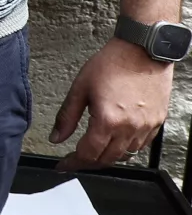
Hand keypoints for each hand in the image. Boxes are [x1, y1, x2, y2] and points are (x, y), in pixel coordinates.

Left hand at [53, 37, 176, 171]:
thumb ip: (67, 117)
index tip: (63, 165)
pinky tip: (116, 141)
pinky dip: (127, 148)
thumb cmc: (112, 64)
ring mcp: (147, 126)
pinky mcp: (158, 121)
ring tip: (95, 150)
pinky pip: (142, 145)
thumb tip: (56, 138)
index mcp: (108, 120)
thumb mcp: (80, 89)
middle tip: (76, 158)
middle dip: (89, 162)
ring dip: (108, 157)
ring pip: (126, 155)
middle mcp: (130, 128)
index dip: (72, 163)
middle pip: (107, 159)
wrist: (142, 50)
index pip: (88, 154)